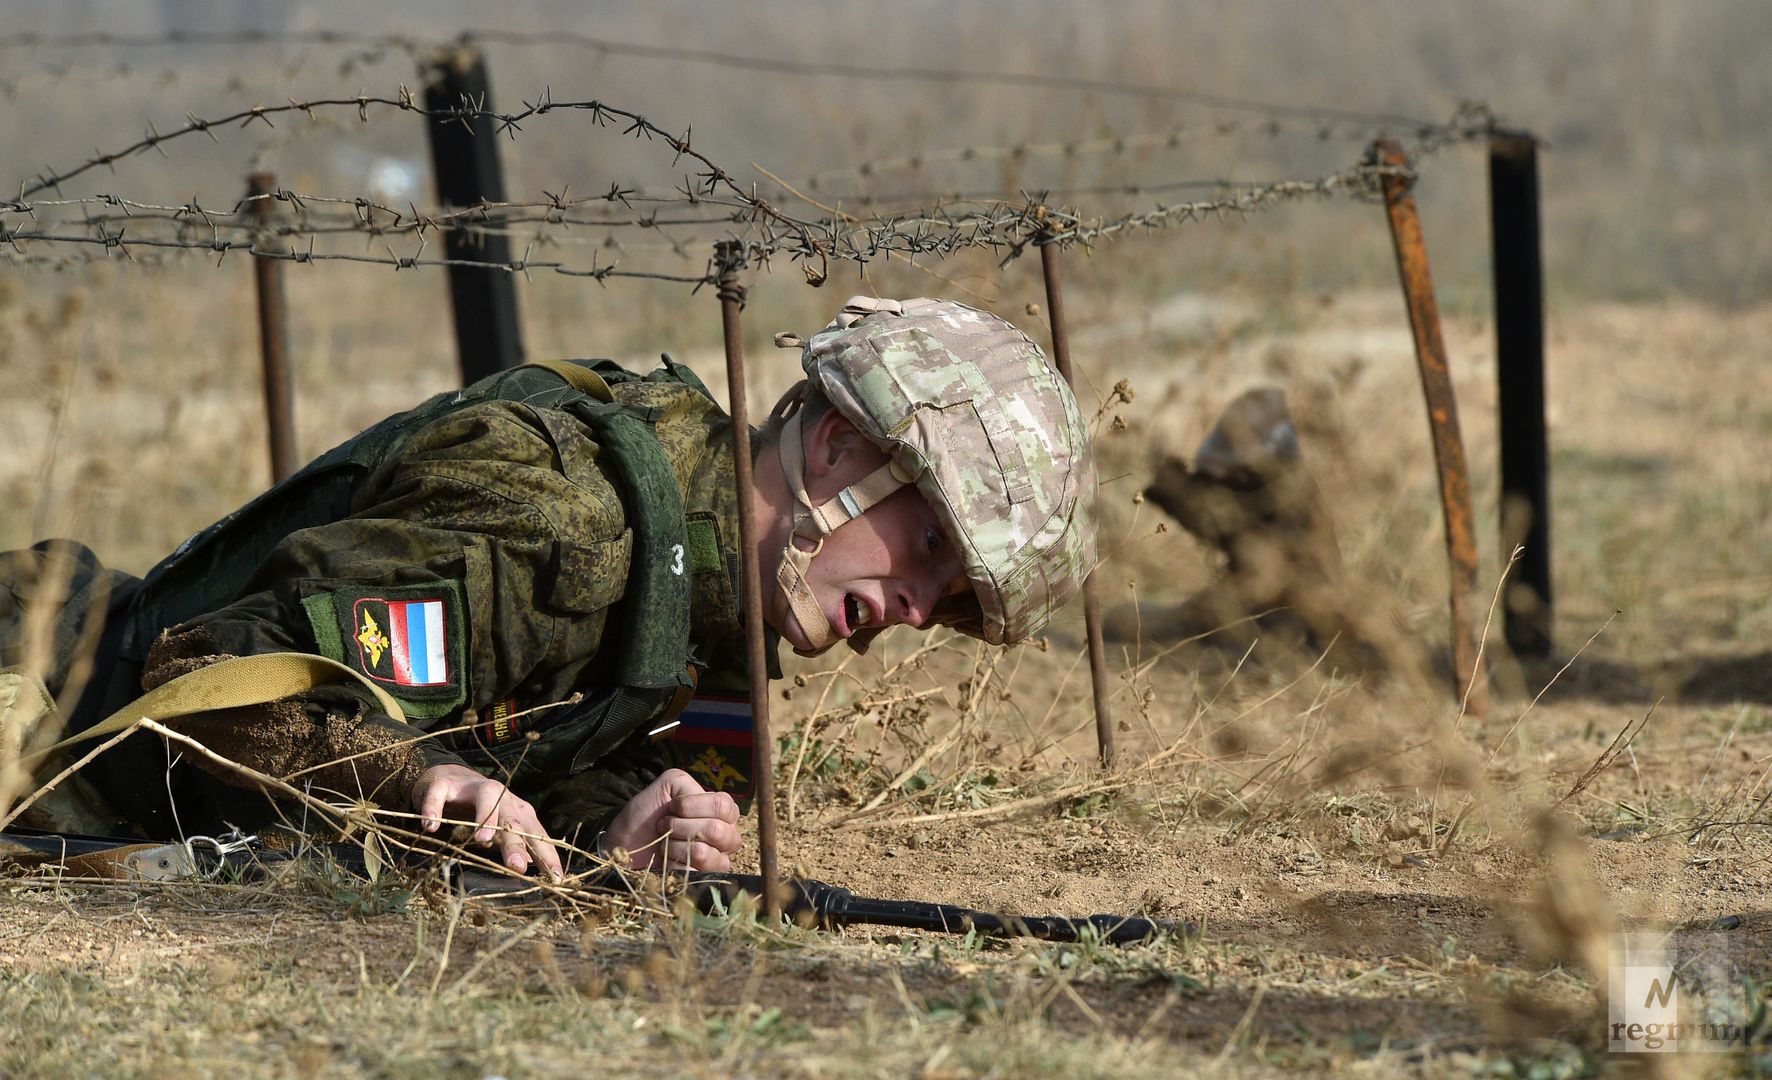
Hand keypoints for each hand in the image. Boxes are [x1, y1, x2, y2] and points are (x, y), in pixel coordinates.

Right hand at [411, 763, 562, 880]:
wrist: (452, 779)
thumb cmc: (484, 811)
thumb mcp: (503, 829)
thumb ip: (517, 845)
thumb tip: (531, 867)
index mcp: (518, 812)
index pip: (537, 834)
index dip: (547, 856)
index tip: (555, 878)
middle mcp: (502, 797)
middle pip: (512, 820)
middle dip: (516, 844)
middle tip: (517, 867)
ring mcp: (474, 788)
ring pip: (487, 798)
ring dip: (485, 818)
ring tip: (481, 840)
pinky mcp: (445, 785)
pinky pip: (440, 795)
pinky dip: (434, 809)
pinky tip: (431, 826)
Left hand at [604, 768, 741, 870]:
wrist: (624, 844)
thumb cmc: (645, 815)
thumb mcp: (666, 786)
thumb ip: (687, 785)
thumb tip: (701, 803)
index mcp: (721, 812)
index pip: (724, 806)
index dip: (694, 806)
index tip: (672, 807)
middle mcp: (725, 836)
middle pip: (717, 830)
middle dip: (681, 826)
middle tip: (664, 826)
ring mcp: (716, 860)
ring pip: (704, 853)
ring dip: (675, 846)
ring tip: (664, 844)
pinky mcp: (702, 880)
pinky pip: (693, 873)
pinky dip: (672, 863)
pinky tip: (666, 861)